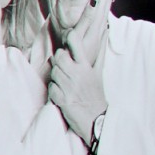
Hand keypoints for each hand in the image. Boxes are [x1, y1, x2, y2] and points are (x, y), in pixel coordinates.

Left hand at [47, 33, 108, 149]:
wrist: (97, 120)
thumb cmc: (96, 95)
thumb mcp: (98, 74)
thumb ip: (98, 56)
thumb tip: (103, 35)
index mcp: (87, 67)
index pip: (75, 44)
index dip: (69, 37)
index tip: (68, 34)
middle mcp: (77, 74)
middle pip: (58, 56)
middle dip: (58, 61)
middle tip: (64, 68)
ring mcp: (69, 86)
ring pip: (53, 71)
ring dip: (55, 76)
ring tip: (64, 83)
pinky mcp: (62, 98)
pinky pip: (51, 87)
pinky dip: (53, 90)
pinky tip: (61, 93)